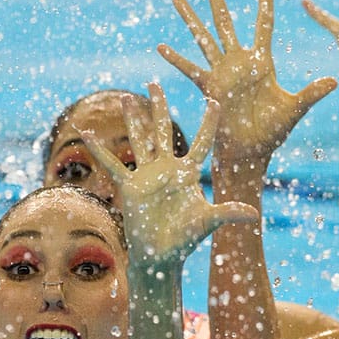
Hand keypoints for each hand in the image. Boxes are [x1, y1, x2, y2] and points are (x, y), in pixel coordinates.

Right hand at [81, 83, 256, 267]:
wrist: (160, 255)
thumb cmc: (186, 239)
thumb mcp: (207, 221)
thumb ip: (227, 212)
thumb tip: (253, 213)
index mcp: (188, 173)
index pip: (201, 142)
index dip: (208, 123)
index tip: (214, 100)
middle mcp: (167, 168)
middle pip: (163, 130)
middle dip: (159, 107)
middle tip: (154, 83)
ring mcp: (147, 175)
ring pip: (139, 140)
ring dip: (133, 119)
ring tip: (127, 98)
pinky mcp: (129, 185)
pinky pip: (111, 164)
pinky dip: (98, 149)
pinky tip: (85, 134)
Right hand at [160, 0, 335, 162]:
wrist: (249, 153)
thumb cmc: (272, 133)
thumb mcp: (293, 109)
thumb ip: (311, 94)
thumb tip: (334, 81)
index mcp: (261, 62)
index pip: (263, 24)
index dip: (264, 2)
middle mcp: (239, 63)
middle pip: (225, 23)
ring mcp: (221, 74)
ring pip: (203, 39)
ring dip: (191, 19)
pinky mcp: (208, 88)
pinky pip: (190, 70)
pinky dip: (176, 59)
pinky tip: (161, 47)